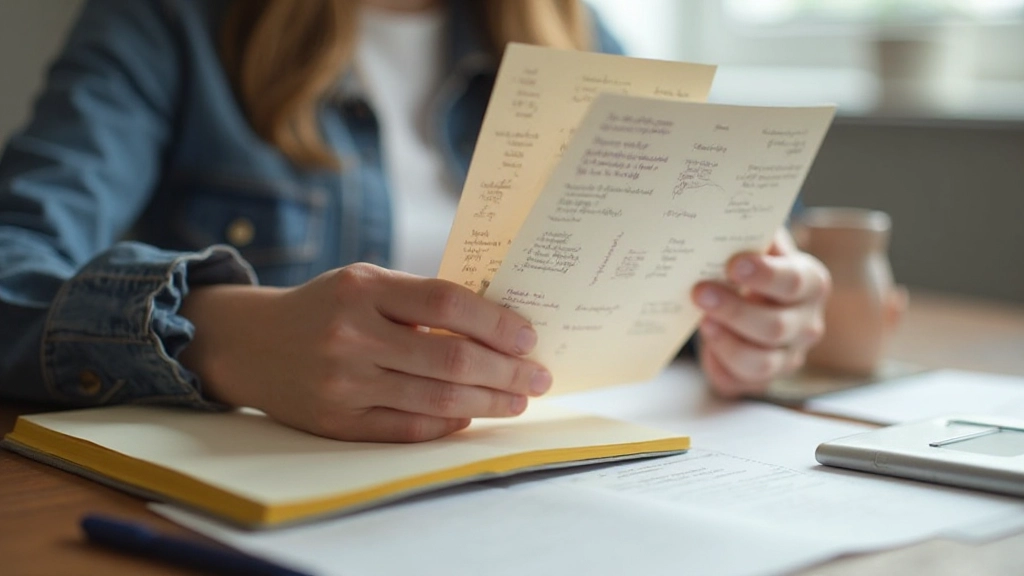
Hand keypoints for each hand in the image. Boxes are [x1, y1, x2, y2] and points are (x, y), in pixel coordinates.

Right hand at [180, 263, 551, 441]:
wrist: (251, 344)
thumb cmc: (324, 307)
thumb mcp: (364, 282)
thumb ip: (419, 299)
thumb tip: (496, 326)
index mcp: (362, 289)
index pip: (446, 304)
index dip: (496, 323)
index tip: (529, 337)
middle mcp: (351, 335)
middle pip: (450, 360)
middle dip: (507, 372)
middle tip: (539, 378)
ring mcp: (343, 383)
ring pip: (436, 400)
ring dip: (488, 403)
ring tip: (517, 401)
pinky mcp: (337, 422)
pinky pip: (408, 429)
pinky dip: (447, 425)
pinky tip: (471, 417)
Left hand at [691, 228, 830, 396]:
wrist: (752, 302)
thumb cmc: (752, 269)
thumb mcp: (756, 245)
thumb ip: (749, 232)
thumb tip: (722, 212)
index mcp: (810, 283)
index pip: (794, 282)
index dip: (764, 274)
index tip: (733, 263)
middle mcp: (807, 323)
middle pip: (776, 326)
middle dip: (735, 310)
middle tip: (699, 291)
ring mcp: (788, 355)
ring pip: (761, 360)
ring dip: (727, 340)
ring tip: (702, 320)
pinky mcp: (763, 378)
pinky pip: (744, 379)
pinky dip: (722, 361)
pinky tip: (708, 340)